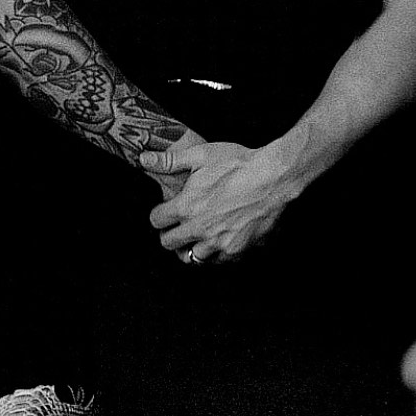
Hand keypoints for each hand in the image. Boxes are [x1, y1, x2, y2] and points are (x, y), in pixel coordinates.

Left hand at [141, 141, 296, 263]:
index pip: (156, 221)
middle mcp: (199, 229)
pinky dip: (216, 253)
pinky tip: (219, 240)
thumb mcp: (200, 155)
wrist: (272, 177)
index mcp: (186, 207)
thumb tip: (144, 159)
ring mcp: (219, 242)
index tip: (165, 210)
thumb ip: (169, 160)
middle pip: (169, 244)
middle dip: (170, 234)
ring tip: (197, 236)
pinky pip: (219, 261)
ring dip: (191, 247)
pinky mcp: (238, 249)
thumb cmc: (237, 164)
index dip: (159, 214)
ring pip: (193, 258)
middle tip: (177, 225)